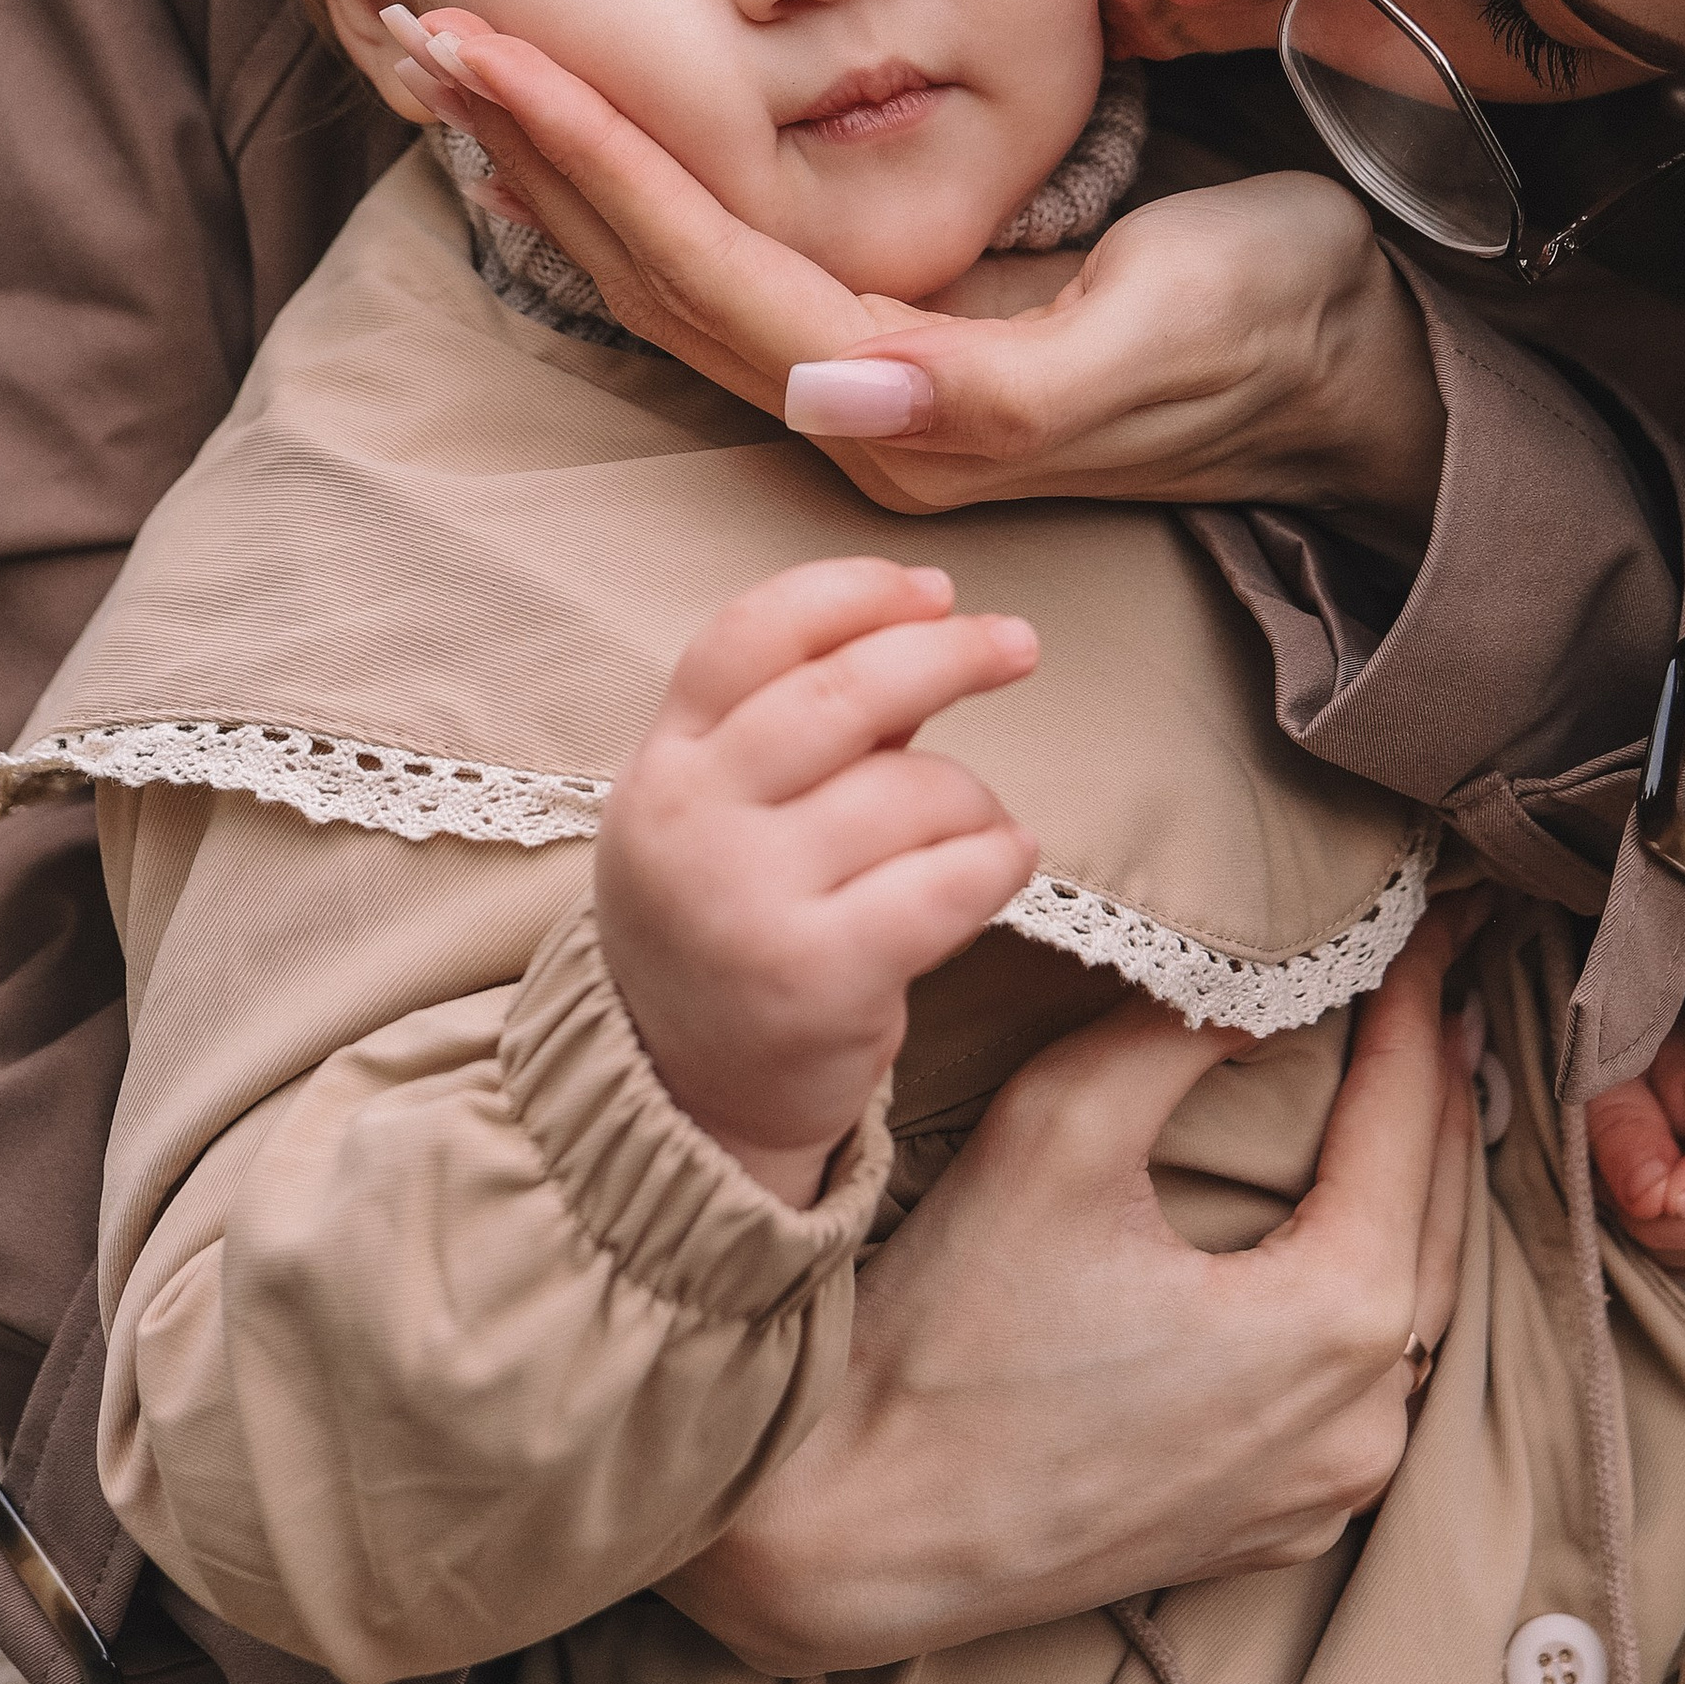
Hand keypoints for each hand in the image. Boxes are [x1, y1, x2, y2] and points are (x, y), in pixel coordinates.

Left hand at [390, 10, 1445, 552]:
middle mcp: (862, 407)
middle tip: (420, 21)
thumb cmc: (1278, 324)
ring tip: (460, 66)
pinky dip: (640, 187)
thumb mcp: (1155, 334)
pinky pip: (726, 259)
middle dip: (533, 148)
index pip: (700, 272)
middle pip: (652, 276)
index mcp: (907, 410)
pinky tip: (585, 139)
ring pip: (671, 272)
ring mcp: (874, 381)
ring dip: (561, 169)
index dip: (587, 158)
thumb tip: (817, 392)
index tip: (480, 49)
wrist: (1365, 368)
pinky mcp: (901, 337)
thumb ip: (981, 383)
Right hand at [596, 557, 1040, 1206]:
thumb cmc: (736, 919)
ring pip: (911, 792)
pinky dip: (998, 860)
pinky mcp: (814, 979)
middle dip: (947, 653)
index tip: (934, 589)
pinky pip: (946, 884)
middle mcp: (692, 822)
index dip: (852, 593)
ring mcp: (746, 902)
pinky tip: (1004, 863)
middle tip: (1017, 644)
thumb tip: (932, 616)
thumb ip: (814, 722)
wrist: (687, 1094)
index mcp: (666, 761)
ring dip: (975, 800)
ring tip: (975, 832)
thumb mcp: (733, 809)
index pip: (750, 634)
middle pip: (841, 692)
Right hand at [666, 906, 1481, 1672]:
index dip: (1416, 994)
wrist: (864, 1532)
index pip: (1407, 1112)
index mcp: (1337, 1317)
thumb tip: (1268, 979)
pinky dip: (1380, 1279)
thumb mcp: (1059, 1129)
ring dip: (1418, 1179)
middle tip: (1445, 967)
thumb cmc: (951, 1333)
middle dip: (1438, 1076)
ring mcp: (1331, 1488)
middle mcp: (1366, 1417)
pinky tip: (1355, 1221)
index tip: (1434, 906)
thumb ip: (1179, 1033)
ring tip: (1417, 1072)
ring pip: (1421, 1298)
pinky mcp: (1283, 1524)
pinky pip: (1373, 1379)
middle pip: (1437, 1205)